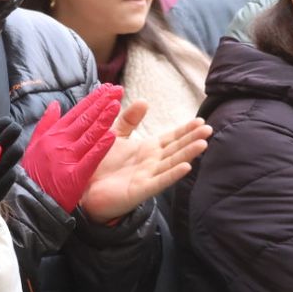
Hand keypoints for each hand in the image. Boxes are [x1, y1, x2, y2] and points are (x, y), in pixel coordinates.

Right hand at [21, 85, 122, 212]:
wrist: (28, 202)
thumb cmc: (34, 174)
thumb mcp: (35, 146)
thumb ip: (46, 124)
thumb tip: (55, 104)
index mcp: (53, 135)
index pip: (77, 112)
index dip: (93, 99)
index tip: (107, 88)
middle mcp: (60, 143)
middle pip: (85, 119)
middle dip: (102, 103)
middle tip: (117, 89)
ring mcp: (67, 159)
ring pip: (89, 135)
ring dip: (104, 119)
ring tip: (117, 105)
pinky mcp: (73, 176)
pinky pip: (90, 159)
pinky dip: (101, 147)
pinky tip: (113, 136)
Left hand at [79, 103, 211, 223]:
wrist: (84, 189)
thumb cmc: (100, 164)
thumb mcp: (115, 136)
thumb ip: (129, 120)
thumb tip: (143, 101)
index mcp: (148, 149)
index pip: (171, 138)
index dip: (186, 130)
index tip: (201, 121)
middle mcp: (152, 163)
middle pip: (176, 149)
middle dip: (192, 139)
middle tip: (209, 129)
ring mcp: (148, 177)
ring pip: (172, 164)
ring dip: (188, 154)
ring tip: (203, 144)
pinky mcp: (140, 190)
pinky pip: (159, 181)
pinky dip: (172, 175)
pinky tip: (186, 167)